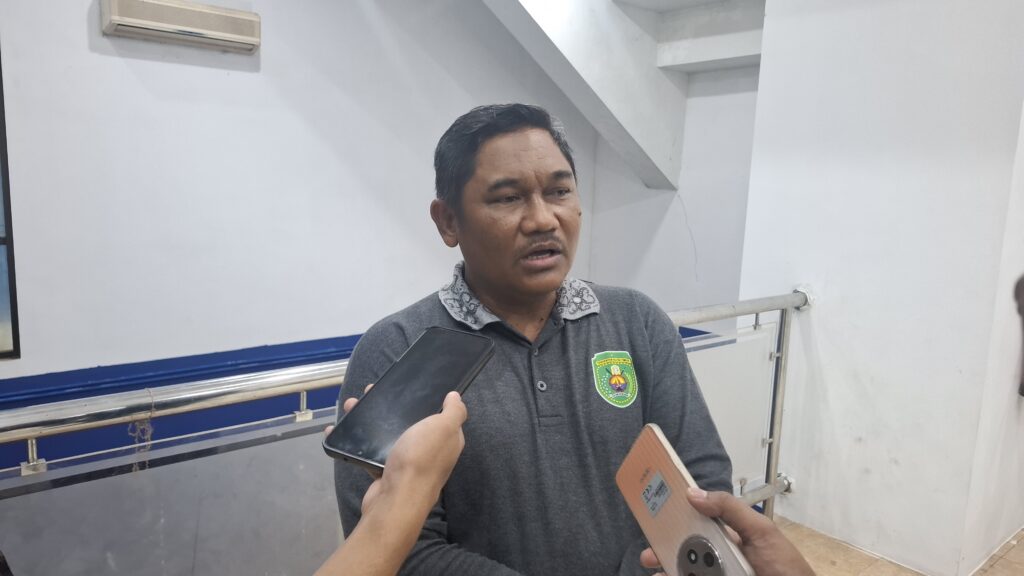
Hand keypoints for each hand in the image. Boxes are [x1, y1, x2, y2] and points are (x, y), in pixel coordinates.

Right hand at [328, 384, 466, 515]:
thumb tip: (456, 396)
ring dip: (368, 421)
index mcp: (445, 440)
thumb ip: (454, 412)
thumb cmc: (421, 459)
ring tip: (350, 406)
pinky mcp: (384, 472)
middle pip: (408, 423)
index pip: (440, 416)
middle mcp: (428, 451)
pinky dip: (354, 442)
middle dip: (389, 408)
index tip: (406, 387)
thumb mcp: (444, 428)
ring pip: (386, 435)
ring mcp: (405, 463)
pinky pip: (368, 452)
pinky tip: (339, 430)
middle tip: (369, 393)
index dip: (426, 400)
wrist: (394, 500)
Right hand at [640, 488, 814, 575]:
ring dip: (667, 567)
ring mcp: (716, 573)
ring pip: (685, 569)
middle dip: (663, 548)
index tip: (655, 515)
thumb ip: (730, 509)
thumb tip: (693, 493)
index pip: (697, 523)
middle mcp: (719, 556)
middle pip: (684, 550)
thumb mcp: (761, 531)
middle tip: (648, 553)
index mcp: (728, 536)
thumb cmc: (784, 565)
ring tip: (655, 569)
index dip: (675, 519)